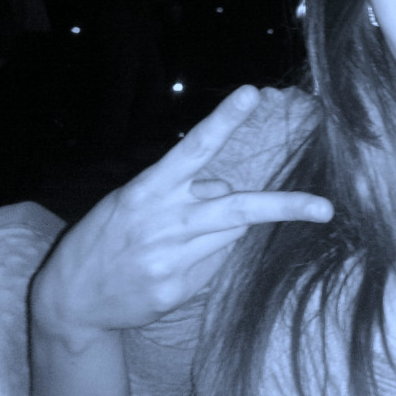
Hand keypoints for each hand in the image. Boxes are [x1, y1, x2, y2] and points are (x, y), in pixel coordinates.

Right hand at [31, 86, 333, 341]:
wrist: (69, 301)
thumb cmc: (106, 238)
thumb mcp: (132, 201)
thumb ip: (180, 190)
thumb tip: (224, 188)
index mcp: (147, 190)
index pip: (193, 147)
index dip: (223, 120)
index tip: (251, 93)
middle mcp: (164, 222)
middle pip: (237, 207)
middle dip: (286, 207)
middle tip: (325, 208)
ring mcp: (171, 259)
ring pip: (230, 234)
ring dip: (224, 229)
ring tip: (179, 238)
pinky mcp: (176, 289)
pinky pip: (215, 265)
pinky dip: (207, 258)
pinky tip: (171, 265)